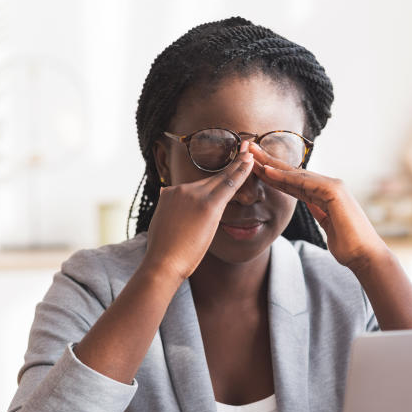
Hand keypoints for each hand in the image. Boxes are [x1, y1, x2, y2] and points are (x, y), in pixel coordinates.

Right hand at [143, 142, 254, 281]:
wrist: (162, 263)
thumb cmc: (163, 253)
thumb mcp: (161, 227)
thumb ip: (169, 215)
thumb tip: (169, 214)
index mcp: (169, 194)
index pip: (195, 185)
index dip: (211, 176)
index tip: (222, 166)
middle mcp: (180, 190)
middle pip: (209, 177)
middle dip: (229, 163)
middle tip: (244, 148)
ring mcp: (193, 195)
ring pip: (220, 179)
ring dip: (238, 165)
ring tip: (250, 153)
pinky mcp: (207, 205)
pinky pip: (228, 184)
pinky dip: (241, 172)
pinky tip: (250, 163)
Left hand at [248, 142, 385, 270]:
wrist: (365, 256)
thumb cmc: (349, 246)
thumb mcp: (328, 226)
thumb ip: (320, 212)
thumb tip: (312, 206)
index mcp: (326, 194)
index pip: (295, 183)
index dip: (275, 175)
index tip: (256, 168)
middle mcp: (330, 186)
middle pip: (294, 174)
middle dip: (271, 162)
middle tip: (250, 150)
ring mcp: (333, 186)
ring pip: (296, 175)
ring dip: (272, 165)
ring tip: (253, 156)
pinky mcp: (334, 191)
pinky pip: (303, 183)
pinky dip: (284, 177)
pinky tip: (268, 172)